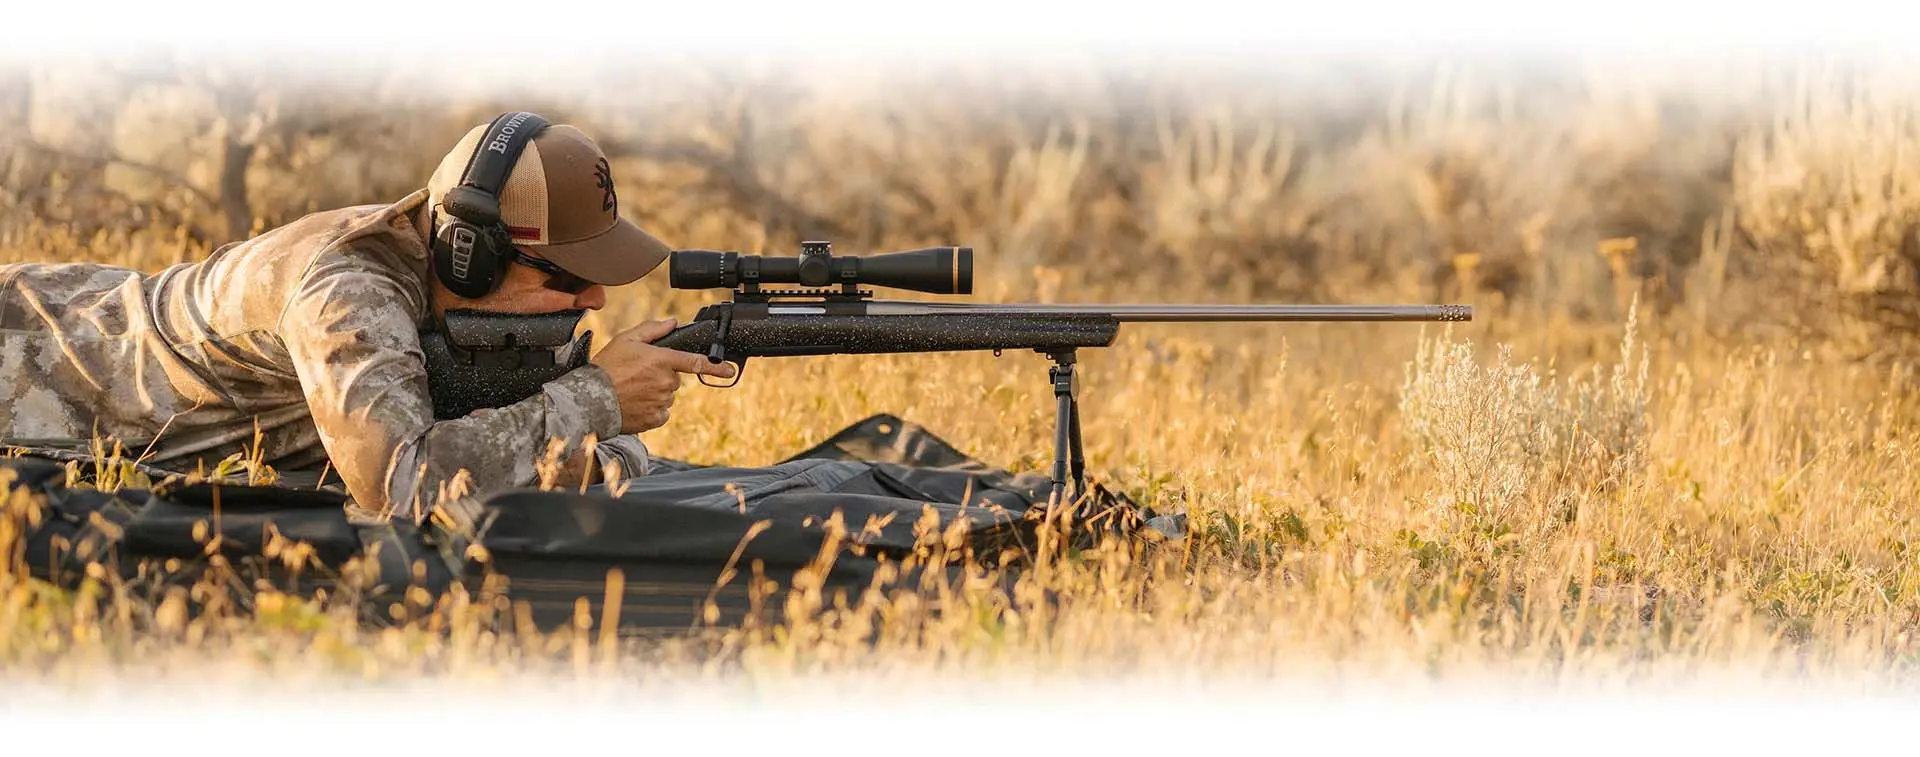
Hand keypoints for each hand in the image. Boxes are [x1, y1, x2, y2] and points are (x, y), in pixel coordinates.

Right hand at [590, 318, 735, 433]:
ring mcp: (661, 402)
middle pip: (674, 379)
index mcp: (662, 360)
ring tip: (632, 389)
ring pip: (667, 396)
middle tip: (638, 375)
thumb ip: (652, 330)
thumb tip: (673, 323)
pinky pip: (661, 413)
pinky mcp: (655, 418)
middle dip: (662, 376)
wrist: (590, 399)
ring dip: (656, 392)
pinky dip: (652, 409)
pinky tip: (635, 403)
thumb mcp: (626, 340)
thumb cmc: (606, 367)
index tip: (730, 371)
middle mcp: (665, 382)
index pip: (695, 362)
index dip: (716, 367)